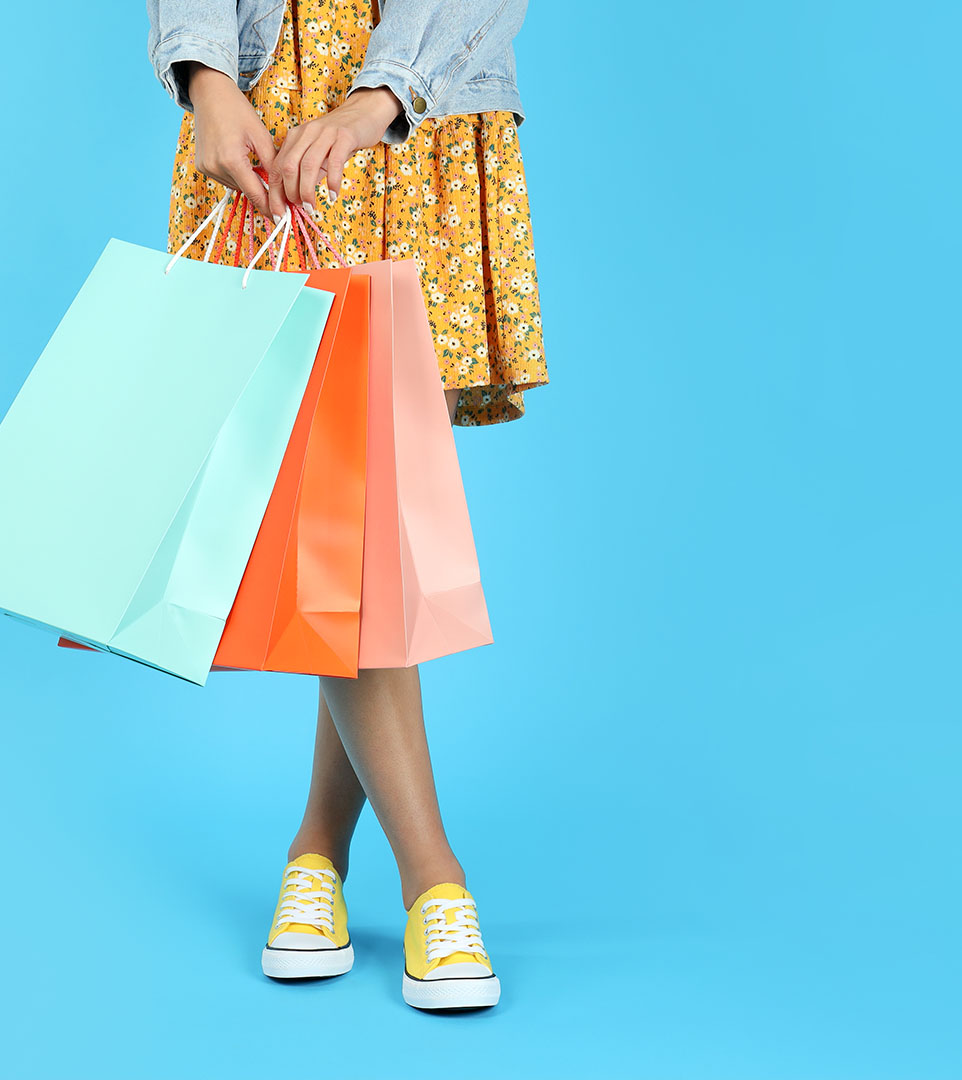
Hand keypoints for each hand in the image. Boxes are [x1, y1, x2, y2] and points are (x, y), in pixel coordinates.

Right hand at [185, 62, 277, 219]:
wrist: (209, 94)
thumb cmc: (237, 110)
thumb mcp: (261, 136)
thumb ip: (273, 166)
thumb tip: (283, 190)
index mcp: (231, 160)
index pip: (255, 193)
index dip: (270, 208)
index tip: (281, 219)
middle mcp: (215, 167)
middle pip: (246, 190)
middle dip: (262, 190)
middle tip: (277, 188)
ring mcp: (206, 168)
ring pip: (237, 186)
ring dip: (248, 181)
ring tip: (251, 160)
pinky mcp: (202, 167)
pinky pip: (226, 179)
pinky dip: (237, 175)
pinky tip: (239, 158)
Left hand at [265, 87, 402, 220]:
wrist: (363, 112)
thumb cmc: (339, 138)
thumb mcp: (317, 152)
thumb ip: (306, 171)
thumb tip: (296, 199)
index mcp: (295, 137)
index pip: (278, 167)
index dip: (276, 193)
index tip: (279, 213)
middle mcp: (306, 133)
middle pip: (288, 166)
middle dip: (290, 193)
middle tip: (299, 208)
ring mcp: (325, 134)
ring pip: (308, 165)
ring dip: (306, 190)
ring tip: (311, 207)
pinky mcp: (344, 137)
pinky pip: (334, 162)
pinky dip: (332, 182)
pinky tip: (333, 195)